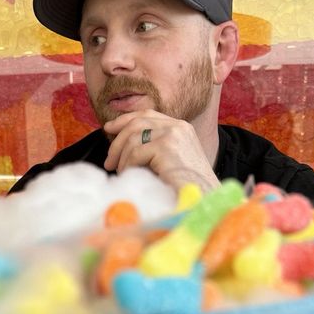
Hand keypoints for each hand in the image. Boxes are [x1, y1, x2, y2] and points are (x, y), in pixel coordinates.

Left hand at [103, 111, 218, 191]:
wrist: (204, 198)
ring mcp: (173, 134)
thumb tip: (122, 146)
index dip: (125, 120)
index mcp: (181, 127)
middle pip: (137, 122)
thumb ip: (154, 149)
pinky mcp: (166, 147)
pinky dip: (128, 166)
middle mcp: (178, 126)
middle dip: (117, 141)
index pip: (147, 114)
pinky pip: (136, 153)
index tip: (109, 129)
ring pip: (133, 138)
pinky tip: (130, 176)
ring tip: (121, 173)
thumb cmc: (187, 188)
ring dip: (122, 158)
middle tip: (109, 162)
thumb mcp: (171, 162)